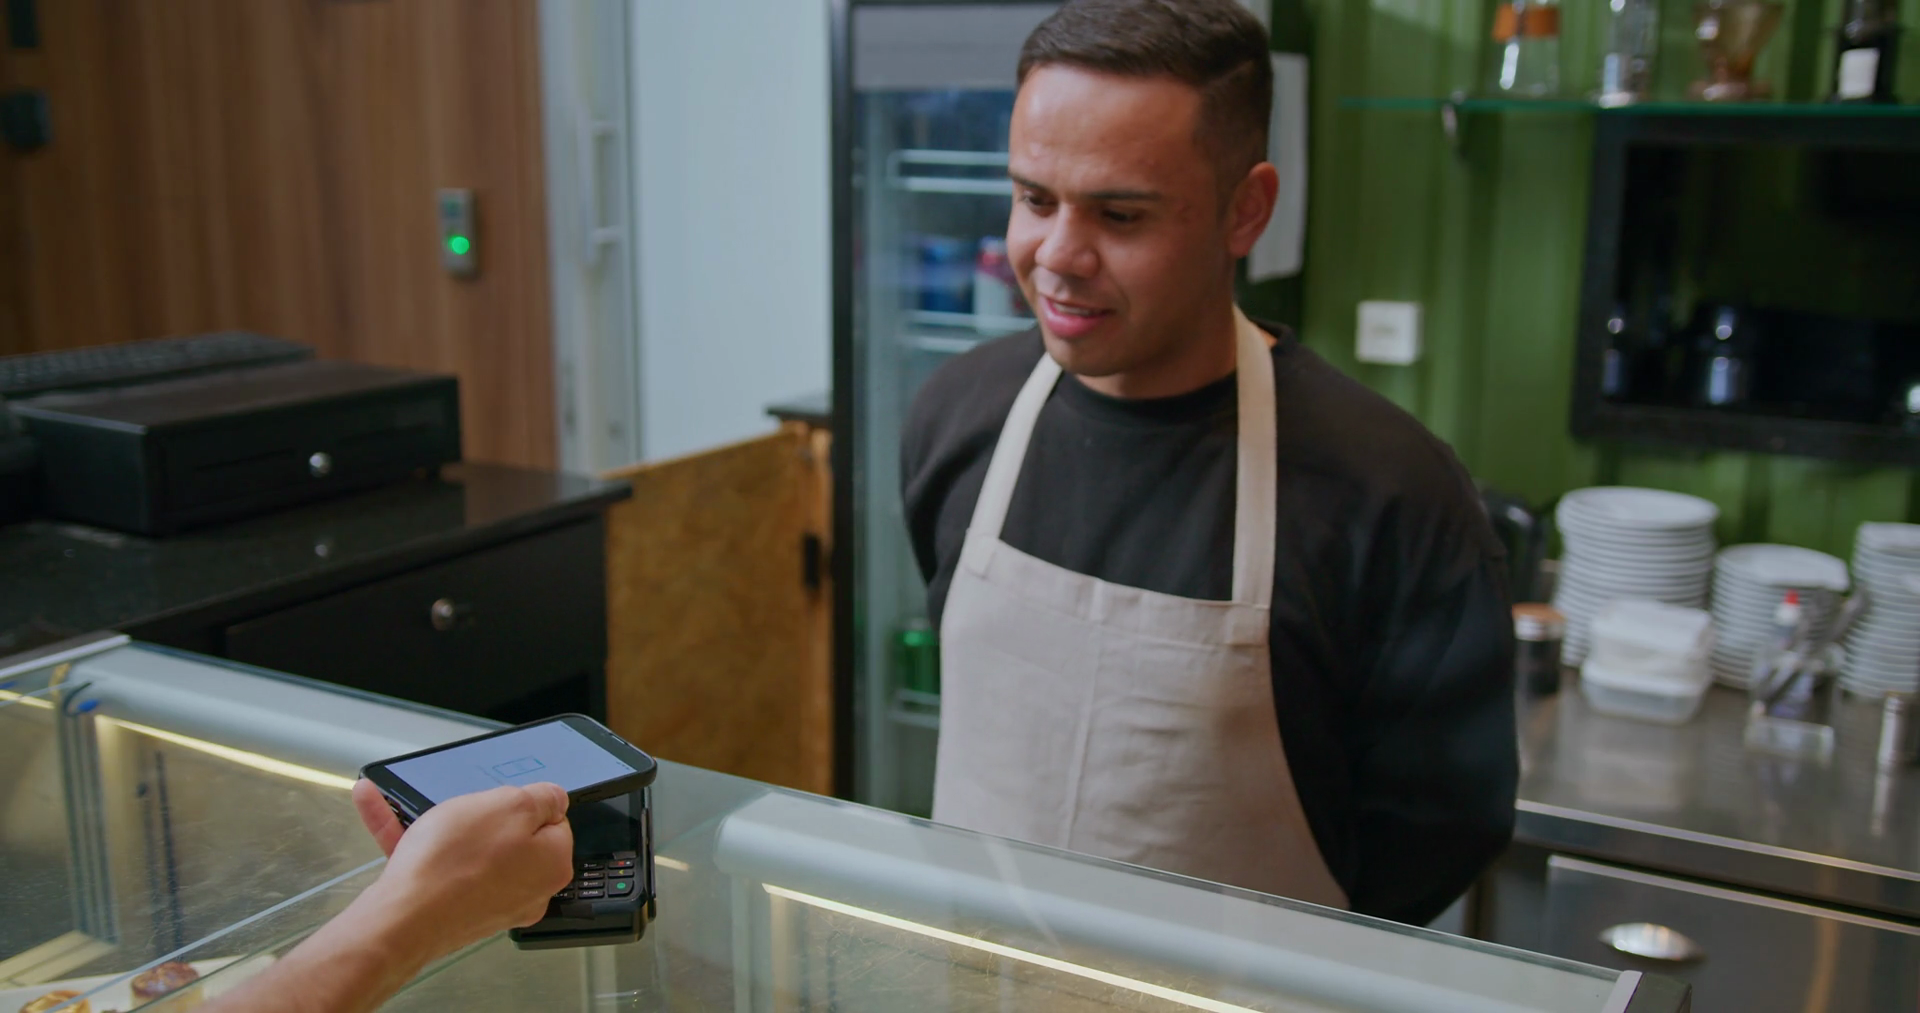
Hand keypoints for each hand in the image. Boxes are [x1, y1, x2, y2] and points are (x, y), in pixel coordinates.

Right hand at [350, 778, 573, 956]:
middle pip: (509, 837)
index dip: (524, 805)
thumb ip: (542, 797)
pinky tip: (374, 808)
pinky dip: (409, 841)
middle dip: (477, 816)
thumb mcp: (511, 805)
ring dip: (432, 824)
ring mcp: (490, 905)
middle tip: (455, 809)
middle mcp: (529, 891)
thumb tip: (557, 801)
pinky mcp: (453, 912)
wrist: (403, 921)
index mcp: (553, 865)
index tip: (497, 803)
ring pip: (464, 850)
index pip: (553, 822)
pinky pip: (436, 867)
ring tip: (394, 797)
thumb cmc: (459, 858)